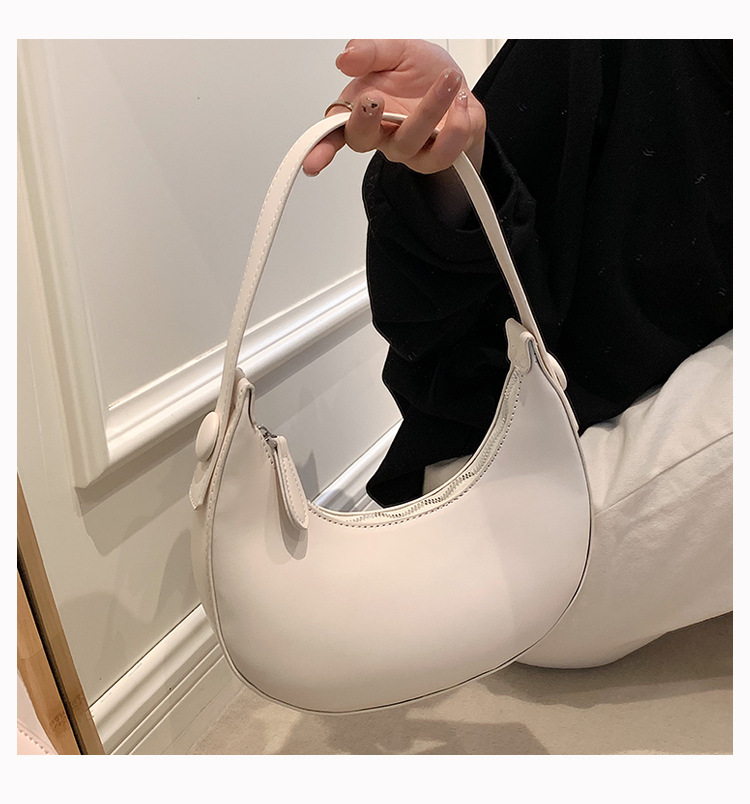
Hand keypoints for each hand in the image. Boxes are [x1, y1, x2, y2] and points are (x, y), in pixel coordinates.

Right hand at [302, 40, 485, 176]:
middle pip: (363, 140)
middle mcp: (383, 134)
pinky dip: (456, 124)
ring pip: (409, 141)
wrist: (458, 88)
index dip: (320, 148)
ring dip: (430, 108)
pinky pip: (444, 150)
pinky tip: (460, 101)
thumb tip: (345, 57)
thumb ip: (370, 52)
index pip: (334, 130)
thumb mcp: (397, 50)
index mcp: (364, 111)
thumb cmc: (423, 75)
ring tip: (447, 80)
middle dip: (365, 122)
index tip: (311, 162)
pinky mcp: (436, 157)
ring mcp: (409, 149)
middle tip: (374, 98)